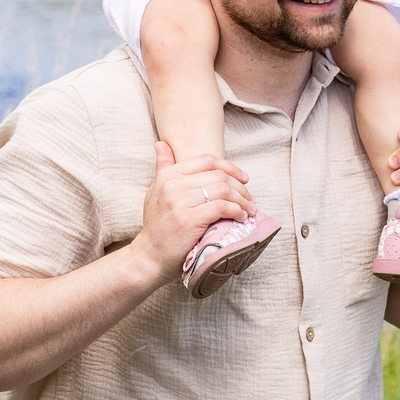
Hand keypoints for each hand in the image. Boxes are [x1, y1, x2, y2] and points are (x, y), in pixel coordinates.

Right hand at [130, 141, 254, 283]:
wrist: (149, 256)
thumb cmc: (157, 225)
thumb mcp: (155, 192)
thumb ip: (162, 168)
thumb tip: (161, 144)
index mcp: (168, 175)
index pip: (207, 160)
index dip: (230, 167)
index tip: (244, 179)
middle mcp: (173, 184)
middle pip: (219, 175)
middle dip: (241, 187)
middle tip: (250, 199)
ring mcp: (180, 202)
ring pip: (224, 190)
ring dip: (242, 200)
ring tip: (249, 210)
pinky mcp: (189, 219)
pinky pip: (222, 207)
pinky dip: (237, 211)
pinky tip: (241, 217)